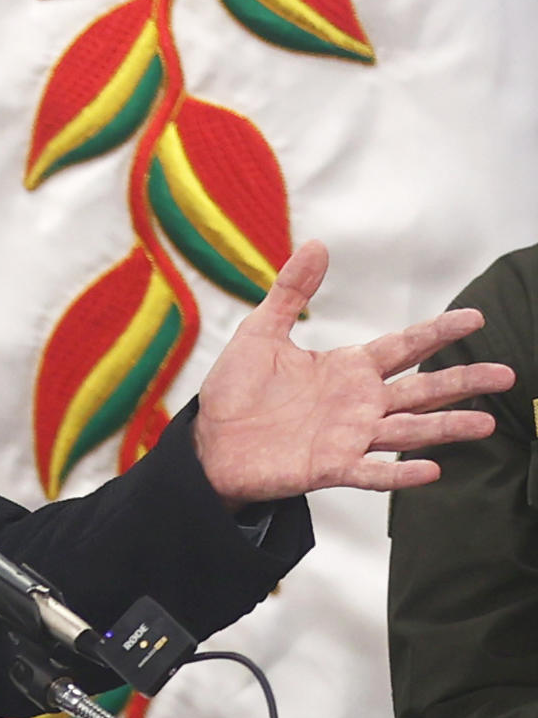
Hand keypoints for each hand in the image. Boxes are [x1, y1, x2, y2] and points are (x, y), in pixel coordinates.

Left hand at [194, 240, 512, 504]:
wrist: (210, 443)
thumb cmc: (237, 391)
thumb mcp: (261, 333)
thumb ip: (291, 293)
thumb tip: (317, 245)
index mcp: (348, 369)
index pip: (404, 346)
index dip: (438, 331)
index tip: (475, 316)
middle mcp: (358, 403)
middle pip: (422, 390)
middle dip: (463, 380)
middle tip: (507, 374)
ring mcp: (348, 437)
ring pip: (407, 431)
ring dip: (445, 428)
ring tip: (485, 423)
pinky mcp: (329, 468)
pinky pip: (371, 472)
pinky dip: (399, 472)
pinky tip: (432, 470)